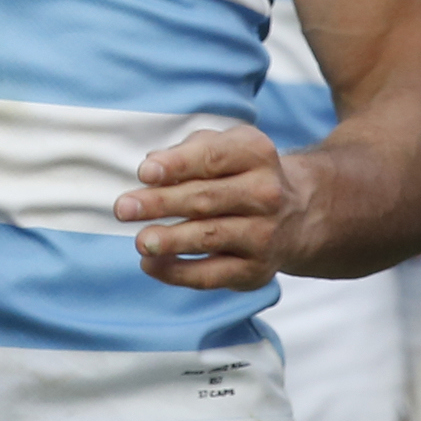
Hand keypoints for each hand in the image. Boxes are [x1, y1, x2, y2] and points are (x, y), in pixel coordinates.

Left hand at [116, 125, 293, 289]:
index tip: (145, 172)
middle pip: (206, 199)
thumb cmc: (239, 174)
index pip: (213, 157)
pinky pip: (212, 274)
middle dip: (161, 204)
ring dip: (171, 240)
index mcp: (255, 154)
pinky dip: (178, 272)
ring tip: (140, 241)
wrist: (296, 213)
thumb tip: (152, 164)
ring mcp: (264, 234)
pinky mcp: (256, 269)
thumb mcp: (223, 146)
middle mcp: (266, 194)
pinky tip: (151, 264)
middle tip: (124, 208)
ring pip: (210, 237)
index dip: (177, 165)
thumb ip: (189, 150)